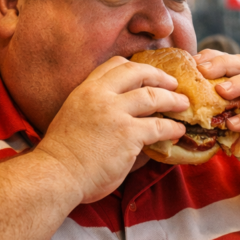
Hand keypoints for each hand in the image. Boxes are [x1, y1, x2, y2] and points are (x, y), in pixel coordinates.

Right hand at [37, 56, 187, 203]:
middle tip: (172, 83)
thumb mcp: (75, 118)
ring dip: (172, 99)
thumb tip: (124, 116)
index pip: (114, 65)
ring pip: (153, 95)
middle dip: (159, 75)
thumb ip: (98, 111)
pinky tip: (178, 130)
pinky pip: (159, 126)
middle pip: (137, 72)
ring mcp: (115, 113)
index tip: (147, 74)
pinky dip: (172, 127)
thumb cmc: (63, 156)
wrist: (56, 174)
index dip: (135, 67)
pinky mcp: (128, 134)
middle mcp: (100, 95)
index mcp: (85, 90)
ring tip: (183, 104)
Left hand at [195, 51, 239, 187]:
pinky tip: (234, 124)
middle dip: (222, 64)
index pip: (229, 62)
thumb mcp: (230, 128)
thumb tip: (183, 117)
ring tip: (220, 91)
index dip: (210, 59)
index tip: (190, 62)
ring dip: (239, 83)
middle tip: (202, 69)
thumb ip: (213, 119)